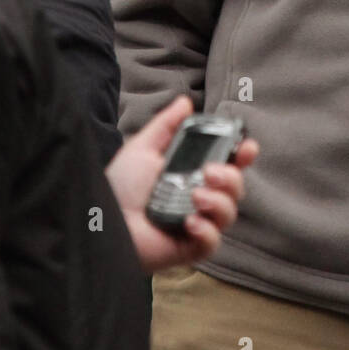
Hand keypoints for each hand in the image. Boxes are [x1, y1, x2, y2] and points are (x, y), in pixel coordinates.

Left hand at [105, 96, 259, 272]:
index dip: (243, 156)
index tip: (246, 147)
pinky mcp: (190, 247)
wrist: (102, 219)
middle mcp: (200, 199)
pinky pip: (213, 241)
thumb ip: (166, 125)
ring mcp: (197, 224)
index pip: (229, 164)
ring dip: (219, 202)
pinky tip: (189, 222)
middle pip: (236, 189)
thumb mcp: (143, 148)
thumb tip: (185, 102)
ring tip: (195, 196)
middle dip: (231, 178)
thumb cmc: (120, 186)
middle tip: (210, 173)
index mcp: (193, 174)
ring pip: (229, 214)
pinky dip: (207, 230)